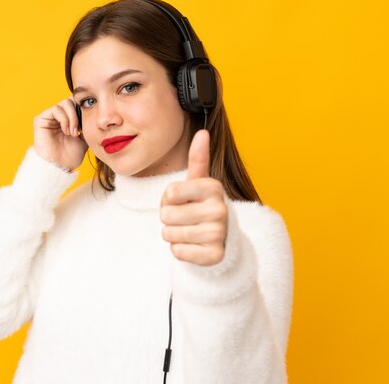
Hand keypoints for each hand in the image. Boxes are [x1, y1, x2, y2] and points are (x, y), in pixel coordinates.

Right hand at [33, 97, 87, 171]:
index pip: (76, 104)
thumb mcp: (85, 138)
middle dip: (79, 113)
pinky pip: (56, 109)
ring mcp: (49, 117)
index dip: (84, 111)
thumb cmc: (70, 156)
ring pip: (65, 103)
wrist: (60, 167)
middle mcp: (57, 117)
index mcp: (67, 120)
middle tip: (80, 129)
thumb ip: (87, 124)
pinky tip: (66, 131)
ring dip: (72, 118)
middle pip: (71, 100)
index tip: (87, 125)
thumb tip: (93, 111)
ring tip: (73, 132)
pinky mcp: (40, 119)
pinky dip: (64, 119)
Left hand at [160, 130, 228, 265]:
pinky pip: (178, 252)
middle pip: (166, 214)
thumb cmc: (202, 206)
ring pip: (170, 234)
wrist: (222, 239)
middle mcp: (219, 209)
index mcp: (213, 187)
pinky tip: (194, 246)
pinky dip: (181, 251)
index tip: (183, 201)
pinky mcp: (215, 255)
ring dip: (174, 235)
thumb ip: (198, 158)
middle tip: (186, 219)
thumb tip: (202, 132)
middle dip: (169, 218)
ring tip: (190, 231)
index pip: (169, 192)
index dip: (168, 199)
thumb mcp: (199, 182)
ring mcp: (219, 233)